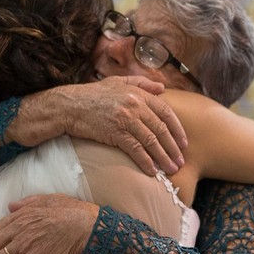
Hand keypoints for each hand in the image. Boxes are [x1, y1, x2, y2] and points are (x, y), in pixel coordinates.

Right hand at [22, 77, 186, 175]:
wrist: (70, 105)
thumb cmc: (93, 94)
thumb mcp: (118, 82)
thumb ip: (141, 83)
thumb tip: (162, 88)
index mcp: (138, 93)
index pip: (166, 112)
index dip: (177, 129)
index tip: (184, 143)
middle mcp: (135, 105)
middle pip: (161, 129)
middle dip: (173, 148)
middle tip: (181, 161)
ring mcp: (126, 119)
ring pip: (151, 141)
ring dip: (163, 157)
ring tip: (172, 169)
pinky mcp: (115, 132)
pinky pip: (136, 149)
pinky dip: (146, 161)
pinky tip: (152, 171)